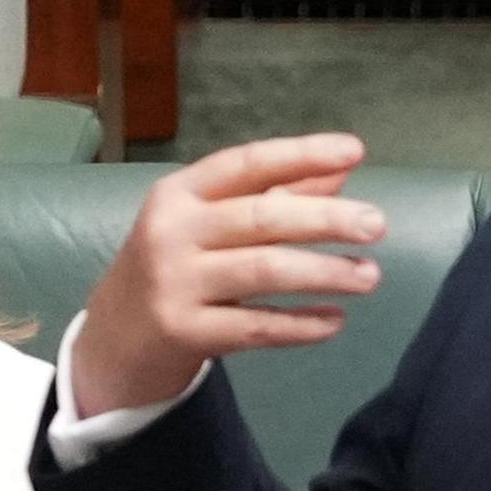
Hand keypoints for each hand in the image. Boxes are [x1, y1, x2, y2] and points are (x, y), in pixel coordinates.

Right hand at [66, 134, 390, 417]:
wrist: (113, 341)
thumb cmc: (173, 271)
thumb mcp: (208, 226)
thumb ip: (271, 196)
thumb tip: (338, 171)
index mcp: (180, 194)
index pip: (248, 163)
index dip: (302, 154)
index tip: (354, 150)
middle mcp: (173, 232)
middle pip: (262, 217)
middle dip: (326, 218)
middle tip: (377, 225)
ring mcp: (175, 283)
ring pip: (264, 270)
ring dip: (324, 273)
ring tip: (370, 277)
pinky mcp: (183, 332)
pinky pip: (255, 327)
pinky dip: (300, 324)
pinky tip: (335, 321)